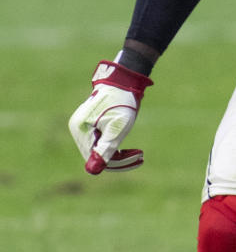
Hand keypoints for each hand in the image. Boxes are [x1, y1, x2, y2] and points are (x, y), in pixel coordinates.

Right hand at [68, 59, 152, 173]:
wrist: (124, 80)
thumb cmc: (122, 102)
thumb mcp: (117, 128)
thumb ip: (105, 149)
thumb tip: (92, 170)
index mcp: (80, 129)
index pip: (95, 156)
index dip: (117, 162)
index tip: (138, 158)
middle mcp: (77, 128)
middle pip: (97, 154)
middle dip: (120, 159)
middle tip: (141, 157)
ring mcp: (83, 126)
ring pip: (100, 150)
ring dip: (120, 155)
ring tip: (139, 154)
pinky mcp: (90, 124)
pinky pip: (101, 142)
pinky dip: (115, 146)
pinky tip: (130, 150)